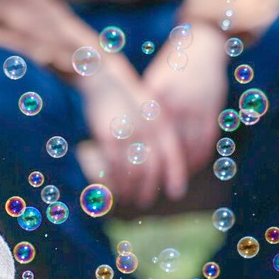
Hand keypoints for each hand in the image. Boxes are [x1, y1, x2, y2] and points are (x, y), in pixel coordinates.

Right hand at [79, 53, 186, 207]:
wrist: (101, 77)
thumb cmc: (123, 95)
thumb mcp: (146, 109)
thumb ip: (154, 131)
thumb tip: (154, 156)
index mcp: (161, 123)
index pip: (173, 154)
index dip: (176, 175)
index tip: (176, 193)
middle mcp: (147, 130)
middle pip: (153, 167)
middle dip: (150, 187)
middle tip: (145, 201)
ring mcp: (128, 134)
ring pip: (134, 170)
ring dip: (131, 188)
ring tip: (127, 198)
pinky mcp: (108, 137)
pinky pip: (115, 165)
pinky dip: (116, 180)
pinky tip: (114, 188)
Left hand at [141, 21, 228, 175]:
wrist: (202, 46)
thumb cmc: (170, 66)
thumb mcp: (152, 83)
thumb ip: (143, 106)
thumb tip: (128, 134)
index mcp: (158, 98)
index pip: (149, 134)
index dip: (143, 156)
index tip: (134, 172)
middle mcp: (178, 104)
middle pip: (168, 146)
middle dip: (160, 168)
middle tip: (150, 184)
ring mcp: (198, 108)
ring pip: (189, 147)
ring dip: (181, 168)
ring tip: (171, 180)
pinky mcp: (213, 110)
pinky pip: (207, 141)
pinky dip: (199, 157)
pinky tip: (191, 167)